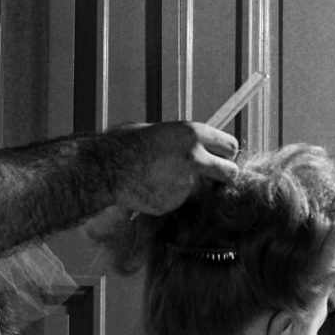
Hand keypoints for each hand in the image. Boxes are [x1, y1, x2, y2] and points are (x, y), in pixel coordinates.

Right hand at [105, 122, 238, 214]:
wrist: (104, 168)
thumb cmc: (126, 143)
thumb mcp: (159, 130)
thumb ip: (183, 141)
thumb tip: (197, 147)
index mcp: (193, 134)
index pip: (230, 146)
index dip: (225, 152)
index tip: (221, 156)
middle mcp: (195, 158)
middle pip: (230, 172)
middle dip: (224, 174)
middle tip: (213, 175)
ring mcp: (185, 184)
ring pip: (202, 189)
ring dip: (191, 186)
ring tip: (164, 177)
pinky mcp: (174, 203)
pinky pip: (178, 200)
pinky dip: (170, 196)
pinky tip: (151, 187)